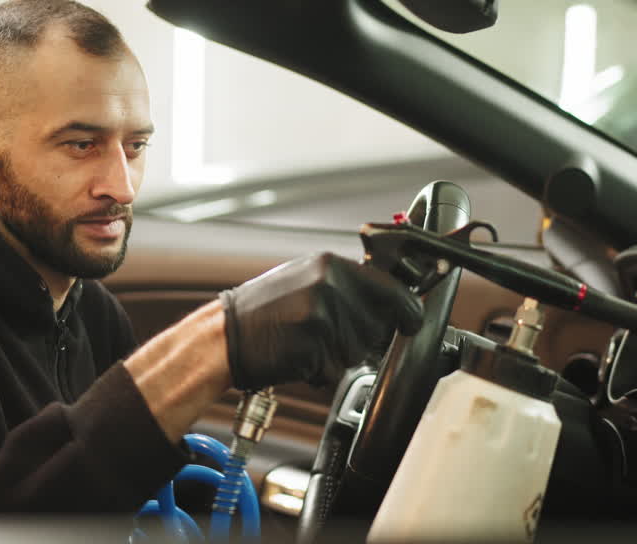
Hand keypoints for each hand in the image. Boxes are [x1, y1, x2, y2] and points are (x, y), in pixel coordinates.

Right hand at [222, 253, 423, 389]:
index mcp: (330, 265)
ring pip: (358, 351)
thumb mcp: (306, 279)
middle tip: (325, 332)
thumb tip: (391, 297)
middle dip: (362, 337)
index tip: (412, 320)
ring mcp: (320, 316)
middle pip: (378, 325)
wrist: (224, 336)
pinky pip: (335, 371)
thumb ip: (347, 285)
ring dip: (338, 356)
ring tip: (306, 341)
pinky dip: (320, 372)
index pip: (391, 288)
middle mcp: (328, 286)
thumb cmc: (264, 310)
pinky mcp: (312, 347)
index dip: (407, 309)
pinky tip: (297, 356)